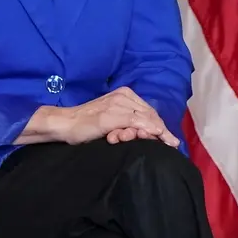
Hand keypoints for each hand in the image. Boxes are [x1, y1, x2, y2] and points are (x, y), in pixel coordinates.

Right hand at [30, 87, 179, 147]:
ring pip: (145, 118)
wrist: (65, 123)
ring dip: (157, 132)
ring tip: (167, 142)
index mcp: (124, 94)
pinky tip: (157, 135)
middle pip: (150, 114)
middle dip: (163, 129)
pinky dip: (148, 129)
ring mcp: (117, 104)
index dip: (160, 125)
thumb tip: (149, 132)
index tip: (171, 138)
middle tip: (173, 142)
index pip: (148, 111)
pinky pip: (135, 122)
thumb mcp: (112, 121)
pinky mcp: (111, 115)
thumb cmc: (86, 125)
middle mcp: (123, 96)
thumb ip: (128, 122)